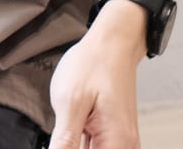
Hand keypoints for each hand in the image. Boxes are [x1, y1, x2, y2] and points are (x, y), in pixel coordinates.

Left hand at [46, 2, 145, 147]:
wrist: (112, 43)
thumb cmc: (94, 64)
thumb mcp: (70, 103)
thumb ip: (64, 140)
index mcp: (116, 142)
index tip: (58, 139)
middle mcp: (123, 145)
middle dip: (69, 145)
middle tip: (63, 124)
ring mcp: (118, 139)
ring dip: (73, 142)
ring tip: (71, 117)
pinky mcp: (112, 132)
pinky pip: (92, 145)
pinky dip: (77, 140)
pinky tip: (71, 124)